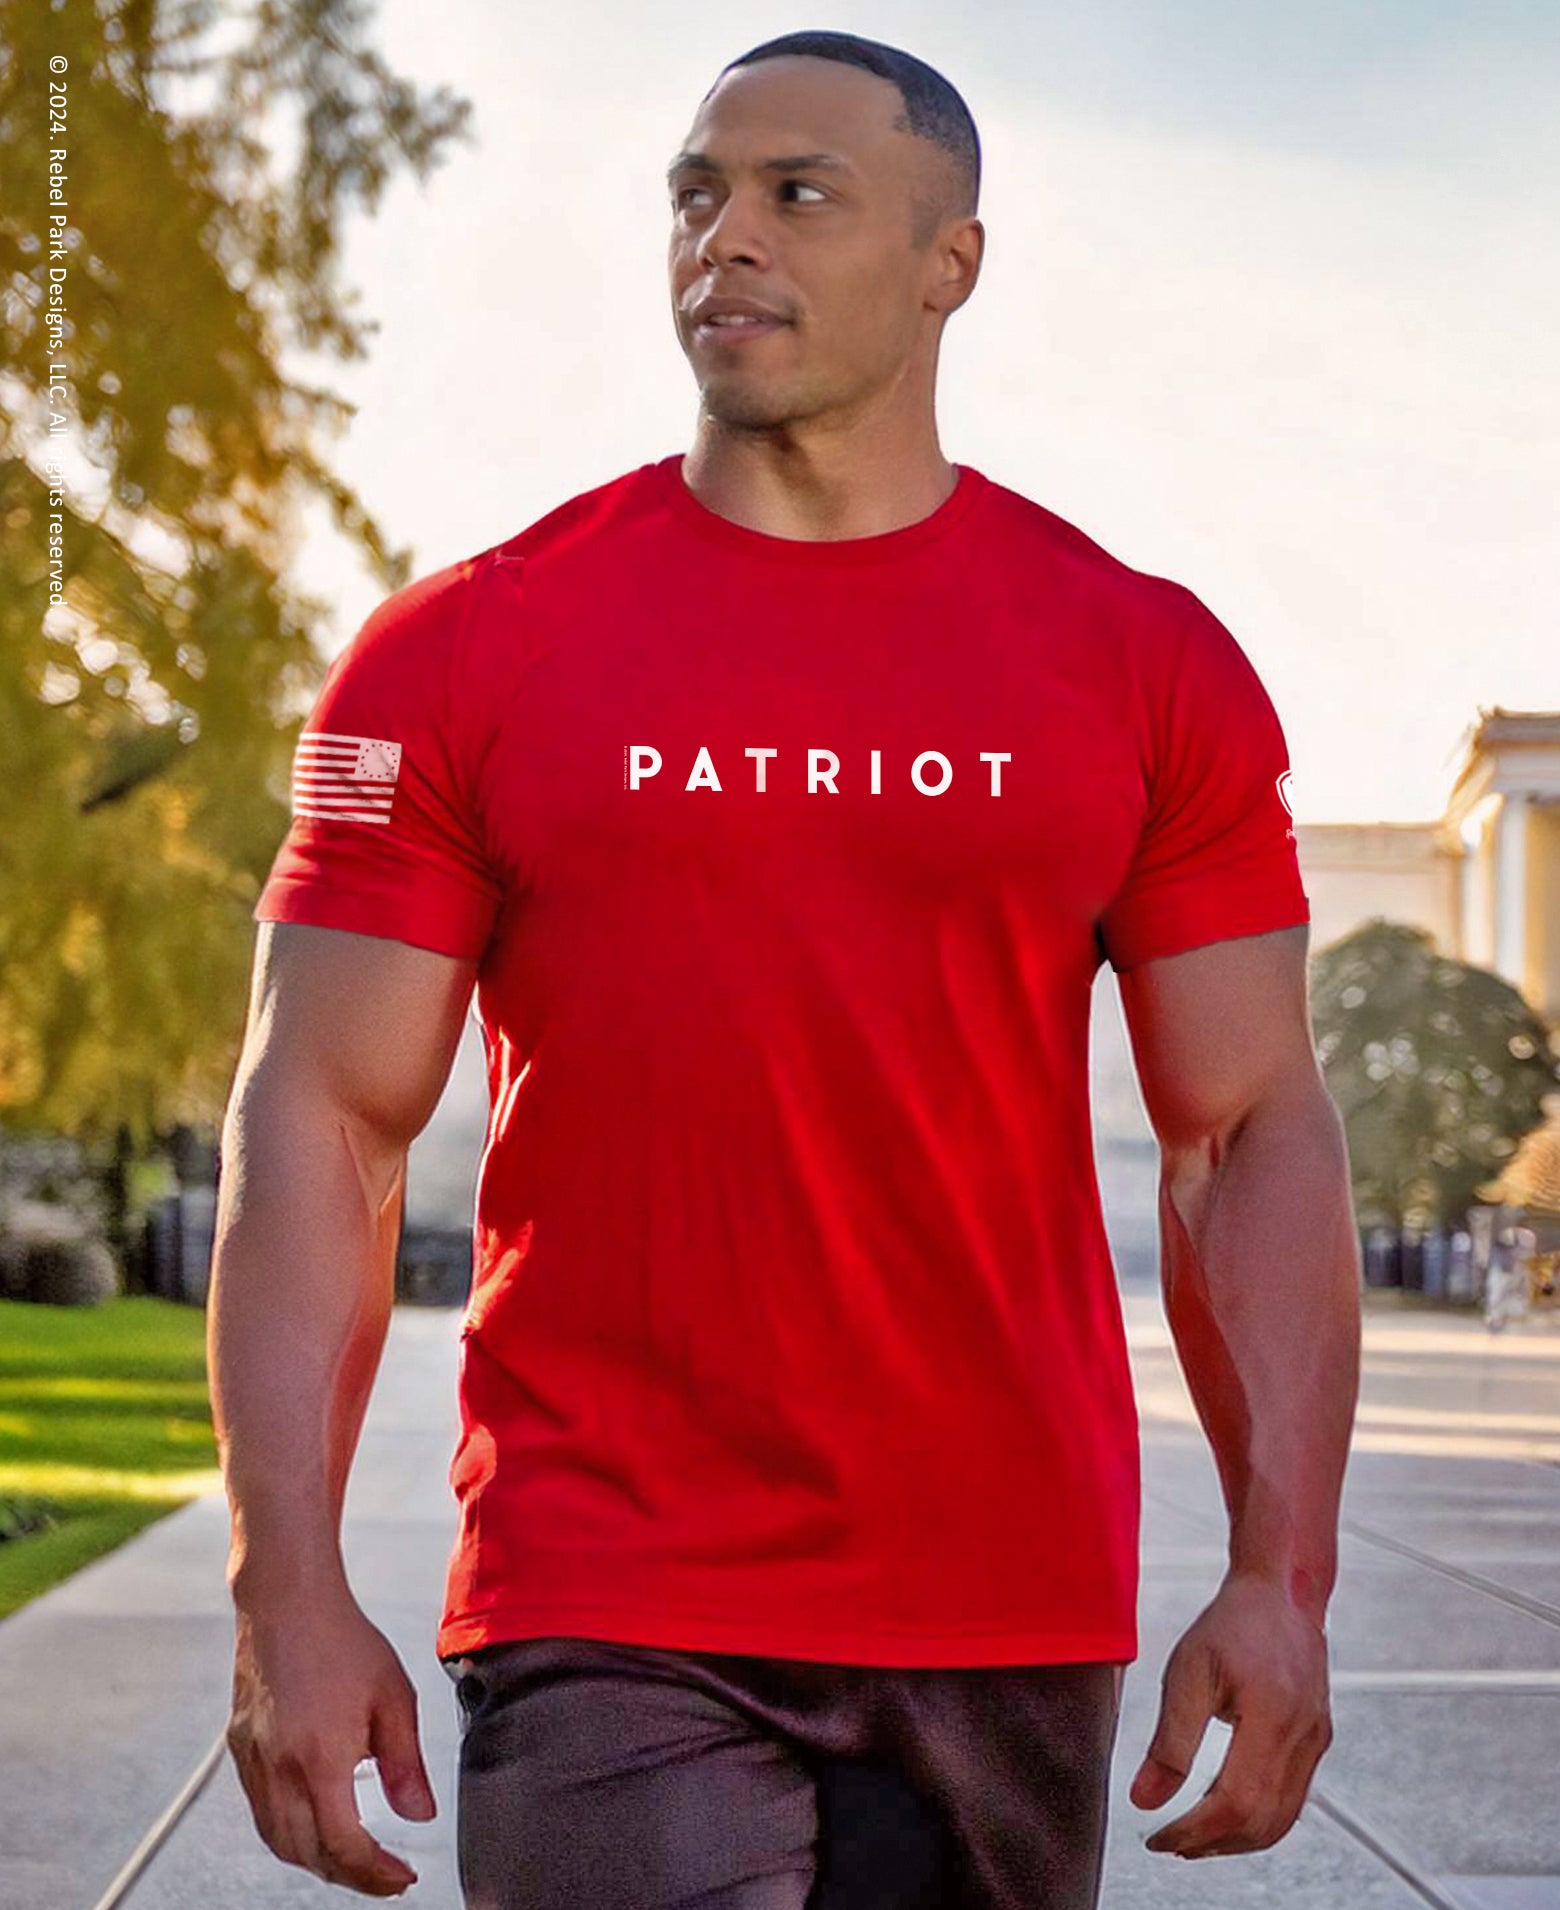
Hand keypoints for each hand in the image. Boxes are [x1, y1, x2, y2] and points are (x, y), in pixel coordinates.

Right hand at [225, 1589, 437, 1895]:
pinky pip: (261, 1812)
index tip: (401, 1878)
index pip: (344, 1845)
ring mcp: (253, 1761)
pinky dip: (288, 1832)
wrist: (288, 1600)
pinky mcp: (240, 1749)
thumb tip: (418, 1816)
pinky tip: (315, 1821)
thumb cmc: (343, 1639)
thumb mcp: (394, 1696)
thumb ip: (405, 1763)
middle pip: (307, 1854)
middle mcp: (278, 1769)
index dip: (375, 1873)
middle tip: (382, 1877)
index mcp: (319, 1758)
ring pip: (278, 1840)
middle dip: (347, 1875)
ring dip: (315, 1859)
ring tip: (353, 1857)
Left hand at [1129, 1571, 1332, 1857]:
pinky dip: (1258, 1820)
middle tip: (1170, 1843)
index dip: (1194, 1831)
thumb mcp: (1188, 1671)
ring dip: (1235, 1840)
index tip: (1158, 1837)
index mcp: (1271, 1717)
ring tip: (1192, 1837)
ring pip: (1281, 1820)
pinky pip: (1292, 1800)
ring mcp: (1315, 1743)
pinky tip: (1224, 1813)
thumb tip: (1144, 1799)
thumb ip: (1169, 1741)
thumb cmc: (1234, 1624)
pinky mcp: (1317, 1742)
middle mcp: (1302, 1737)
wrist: (1283, 1595)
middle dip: (1212, 1843)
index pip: (1235, 1802)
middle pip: (1262, 1823)